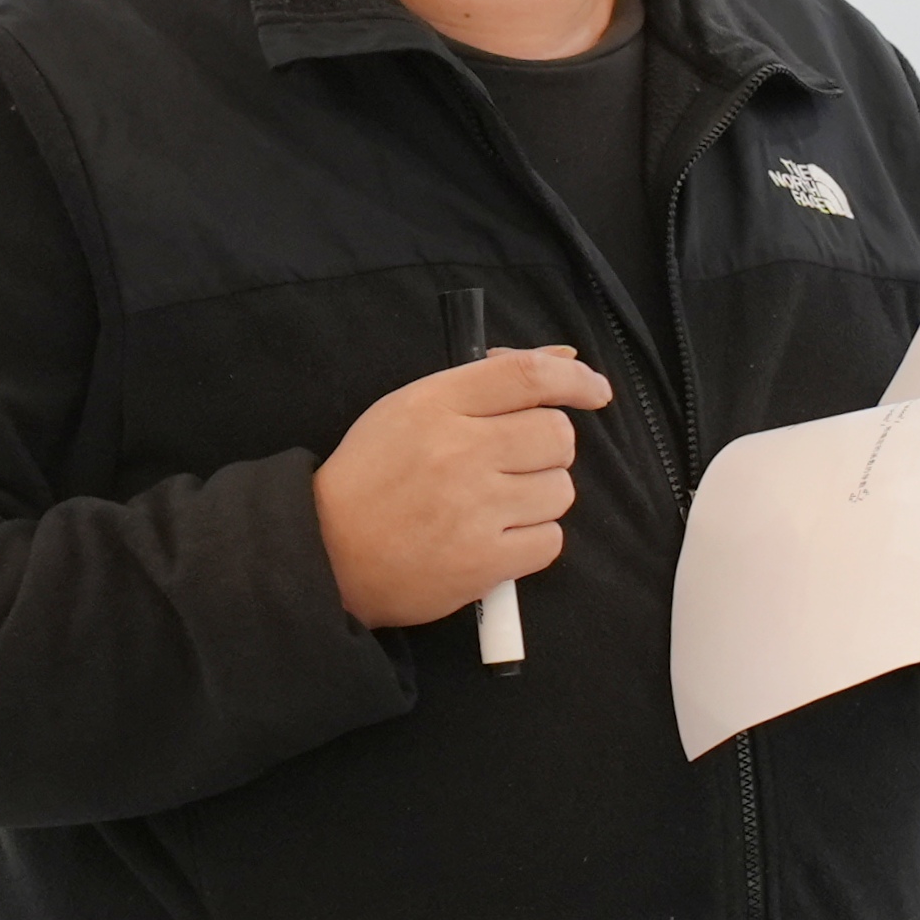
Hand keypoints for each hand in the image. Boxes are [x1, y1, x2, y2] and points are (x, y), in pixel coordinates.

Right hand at [311, 346, 610, 629]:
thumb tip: (564, 357)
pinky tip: (497, 536)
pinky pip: (550, 540)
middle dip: (547, 448)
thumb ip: (486, 381)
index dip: (574, 377)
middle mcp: (458, 451)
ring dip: (539, 496)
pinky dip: (532, 539)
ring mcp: (473, 509)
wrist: (325, 553)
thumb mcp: (411, 407)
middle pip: (557, 435)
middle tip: (514, 462)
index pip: (527, 375)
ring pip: (560, 490)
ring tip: (495, 504)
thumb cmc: (371, 476)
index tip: (594, 390)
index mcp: (435, 404)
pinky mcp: (483, 562)